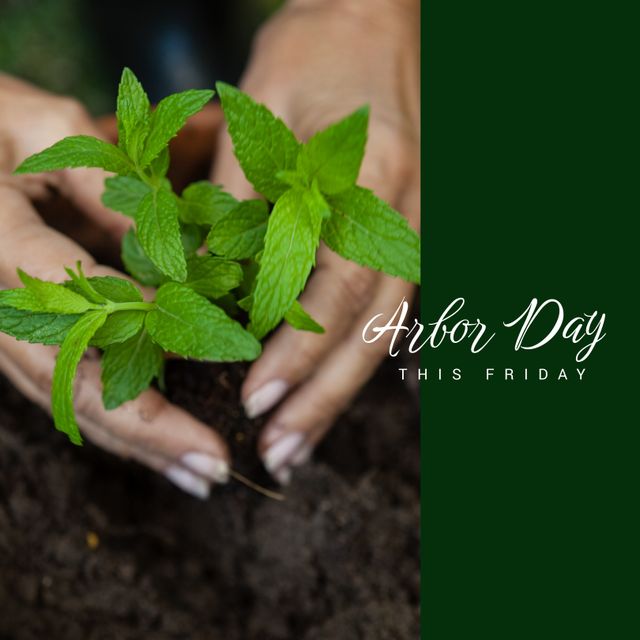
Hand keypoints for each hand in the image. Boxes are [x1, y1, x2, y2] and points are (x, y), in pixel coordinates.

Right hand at [0, 79, 229, 497]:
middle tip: (212, 469)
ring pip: (66, 400)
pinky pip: (62, 389)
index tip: (212, 348)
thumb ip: (105, 186)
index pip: (79, 300)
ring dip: (137, 444)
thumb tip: (172, 259)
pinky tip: (161, 446)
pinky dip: (115, 421)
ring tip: (198, 475)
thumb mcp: (45, 129)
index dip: (145, 330)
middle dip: (148, 430)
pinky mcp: (14, 340)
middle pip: (71, 382)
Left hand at [212, 0, 419, 482]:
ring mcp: (417, 226)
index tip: (257, 398)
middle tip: (281, 454)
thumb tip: (213, 281)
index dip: (297, 349)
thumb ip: (245, 197)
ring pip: (384, 326)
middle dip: (323, 395)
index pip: (335, 285)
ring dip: (342, 389)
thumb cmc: (318, 54)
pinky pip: (391, 306)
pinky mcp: (409, 232)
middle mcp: (406, 214)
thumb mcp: (267, 111)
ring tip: (302, 442)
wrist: (374, 24)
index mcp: (370, 180)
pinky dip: (365, 355)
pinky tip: (345, 392)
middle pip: (369, 325)